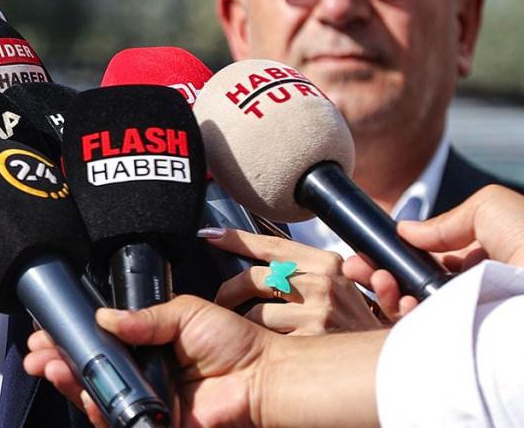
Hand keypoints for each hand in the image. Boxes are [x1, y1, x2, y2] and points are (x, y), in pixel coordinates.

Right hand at [24, 296, 384, 427]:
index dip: (71, 338)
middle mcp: (142, 374)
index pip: (100, 343)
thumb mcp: (184, 313)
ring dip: (70, 383)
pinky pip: (118, 420)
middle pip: (90, 372)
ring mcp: (147, 402)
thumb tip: (103, 317)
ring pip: (97, 397)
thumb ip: (143, 318)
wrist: (264, 378)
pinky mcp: (156, 424)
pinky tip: (84, 394)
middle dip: (58, 363)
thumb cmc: (234, 343)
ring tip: (54, 367)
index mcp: (146, 345)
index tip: (47, 332)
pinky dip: (98, 409)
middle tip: (39, 355)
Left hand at [203, 228, 381, 333]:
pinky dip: (256, 340)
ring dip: (242, 320)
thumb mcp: (334, 282)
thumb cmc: (350, 318)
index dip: (235, 239)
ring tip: (240, 325)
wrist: (383, 358)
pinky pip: (265, 339)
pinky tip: (258, 343)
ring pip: (255, 313)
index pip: (270, 244)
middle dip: (230, 289)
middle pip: (255, 278)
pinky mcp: (310, 344)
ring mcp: (317, 315)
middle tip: (223, 299)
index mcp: (325, 262)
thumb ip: (299, 268)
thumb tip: (255, 257)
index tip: (209, 235)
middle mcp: (322, 285)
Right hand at [343, 185, 523, 319]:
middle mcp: (471, 289)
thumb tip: (407, 231)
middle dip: (378, 273)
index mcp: (480, 260)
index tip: (368, 250)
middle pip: (411, 283)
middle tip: (356, 267)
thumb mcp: (489, 207)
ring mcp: (466, 316)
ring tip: (379, 282)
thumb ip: (444, 220)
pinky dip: (404, 316)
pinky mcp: (462, 340)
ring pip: (411, 309)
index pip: (426, 260)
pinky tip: (403, 302)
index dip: (393, 254)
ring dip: (386, 293)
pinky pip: (423, 333)